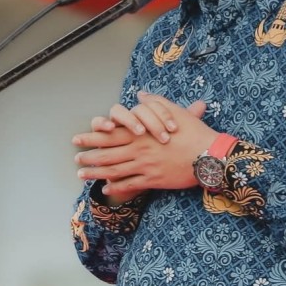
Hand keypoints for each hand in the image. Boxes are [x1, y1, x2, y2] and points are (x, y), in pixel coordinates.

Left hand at [73, 94, 216, 201]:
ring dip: (96, 173)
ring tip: (82, 175)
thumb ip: (154, 103)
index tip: (78, 139)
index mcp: (141, 132)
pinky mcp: (153, 180)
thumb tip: (140, 96)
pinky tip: (106, 188)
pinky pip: (130, 184)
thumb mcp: (174, 111)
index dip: (92, 137)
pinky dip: (116, 187)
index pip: (110, 134)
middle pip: (107, 154)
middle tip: (75, 158)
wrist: (209, 155)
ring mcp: (145, 166)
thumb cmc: (193, 132)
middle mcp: (139, 149)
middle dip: (88, 157)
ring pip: (114, 170)